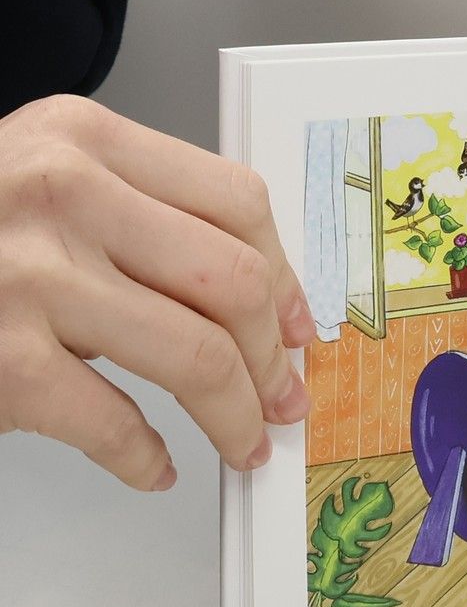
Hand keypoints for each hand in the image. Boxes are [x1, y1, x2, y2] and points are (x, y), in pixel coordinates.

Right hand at [0, 95, 313, 488]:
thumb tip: (259, 297)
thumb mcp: (39, 179)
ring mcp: (28, 278)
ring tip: (243, 440)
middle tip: (283, 397)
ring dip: (236, 414)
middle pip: (232, 282)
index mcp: (80, 139)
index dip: (284, 274)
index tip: (297, 325)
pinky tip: (154, 467)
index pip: (236, 201)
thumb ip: (135, 211)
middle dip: (273, 356)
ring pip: (197, 355)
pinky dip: (146, 458)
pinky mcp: (3, 361)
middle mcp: (60, 195)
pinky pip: (114, 422)